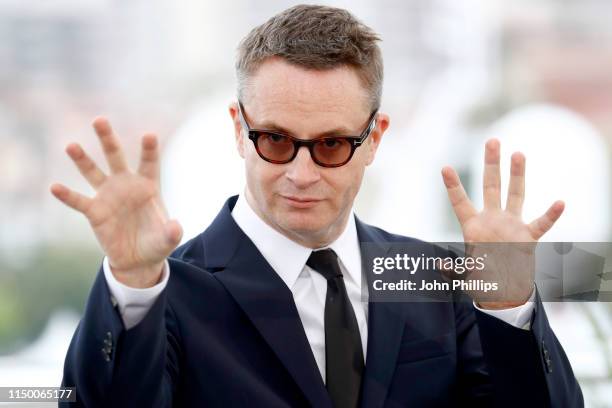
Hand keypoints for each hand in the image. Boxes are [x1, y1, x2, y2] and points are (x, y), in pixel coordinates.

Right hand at [50, 117, 182, 287]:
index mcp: (148, 186)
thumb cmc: (156, 243)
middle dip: (108, 138)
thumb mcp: (167, 240)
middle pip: (116, 157)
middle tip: (99, 120)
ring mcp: (108, 196)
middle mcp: (126, 185)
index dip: (149, 149)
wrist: (137, 259)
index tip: (150, 135)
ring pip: (93, 172)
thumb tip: (175, 227)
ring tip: (71, 145)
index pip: (149, 163)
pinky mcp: (94, 212)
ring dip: (82, 160)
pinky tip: (55, 187)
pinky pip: (79, 201)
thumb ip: (172, 232)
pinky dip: (67, 195)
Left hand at [441, 139, 563, 308]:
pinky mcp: (527, 238)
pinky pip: (540, 224)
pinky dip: (550, 216)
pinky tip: (559, 203)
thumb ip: (452, 269)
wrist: (503, 291)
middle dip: (492, 164)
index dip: (453, 186)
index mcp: (473, 227)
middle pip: (491, 187)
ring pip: (516, 196)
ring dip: (517, 176)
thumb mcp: (463, 276)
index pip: (460, 202)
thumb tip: (439, 263)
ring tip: (518, 154)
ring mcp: (511, 226)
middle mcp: (492, 220)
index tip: (444, 167)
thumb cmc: (480, 280)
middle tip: (492, 141)